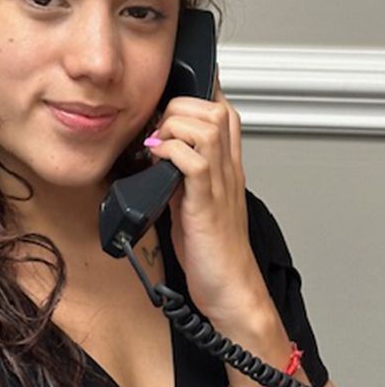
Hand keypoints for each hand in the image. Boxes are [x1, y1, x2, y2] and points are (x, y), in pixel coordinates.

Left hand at [146, 77, 268, 326]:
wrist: (229, 288)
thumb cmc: (212, 251)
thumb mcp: (192, 201)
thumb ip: (180, 174)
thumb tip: (156, 154)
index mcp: (228, 167)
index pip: (225, 111)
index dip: (197, 98)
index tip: (169, 107)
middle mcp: (229, 170)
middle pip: (217, 108)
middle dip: (180, 108)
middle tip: (158, 132)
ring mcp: (221, 185)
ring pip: (209, 125)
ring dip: (173, 127)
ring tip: (157, 147)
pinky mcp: (206, 204)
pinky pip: (195, 161)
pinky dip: (171, 153)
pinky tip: (157, 163)